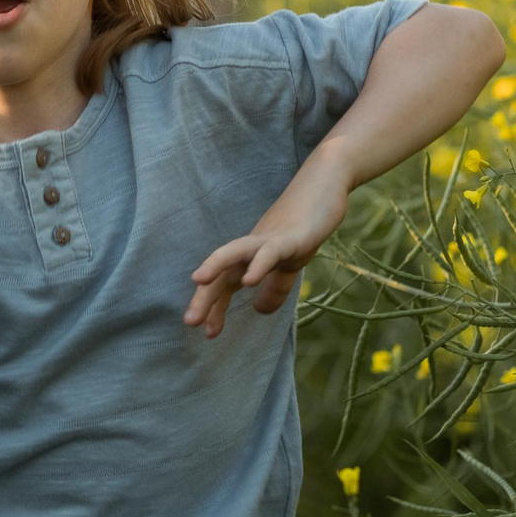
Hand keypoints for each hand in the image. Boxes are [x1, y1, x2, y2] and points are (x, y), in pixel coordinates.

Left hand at [184, 157, 349, 338]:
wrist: (326, 184)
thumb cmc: (306, 222)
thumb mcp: (290, 262)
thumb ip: (275, 286)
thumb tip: (260, 310)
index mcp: (252, 256)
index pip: (226, 283)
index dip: (215, 307)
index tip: (207, 332)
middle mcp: (253, 246)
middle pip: (223, 271)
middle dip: (205, 296)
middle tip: (189, 322)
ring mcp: (270, 238)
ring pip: (236, 251)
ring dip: (215, 267)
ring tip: (198, 283)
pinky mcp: (292, 236)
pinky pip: (271, 251)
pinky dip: (258, 265)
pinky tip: (249, 281)